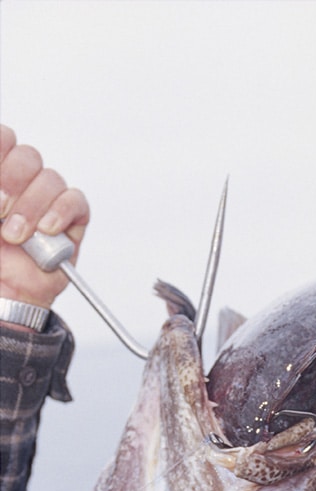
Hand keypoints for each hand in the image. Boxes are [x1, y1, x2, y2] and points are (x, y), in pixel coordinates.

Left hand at [0, 125, 89, 308]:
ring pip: (50, 179)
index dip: (0, 150)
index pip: (4, 138)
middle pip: (27, 156)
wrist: (6, 293)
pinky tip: (46, 230)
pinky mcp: (73, 219)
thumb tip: (1, 193)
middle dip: (12, 182)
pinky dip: (61, 213)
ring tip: (16, 236)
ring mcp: (49, 199)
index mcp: (1, 175)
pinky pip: (75, 201)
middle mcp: (24, 182)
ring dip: (32, 207)